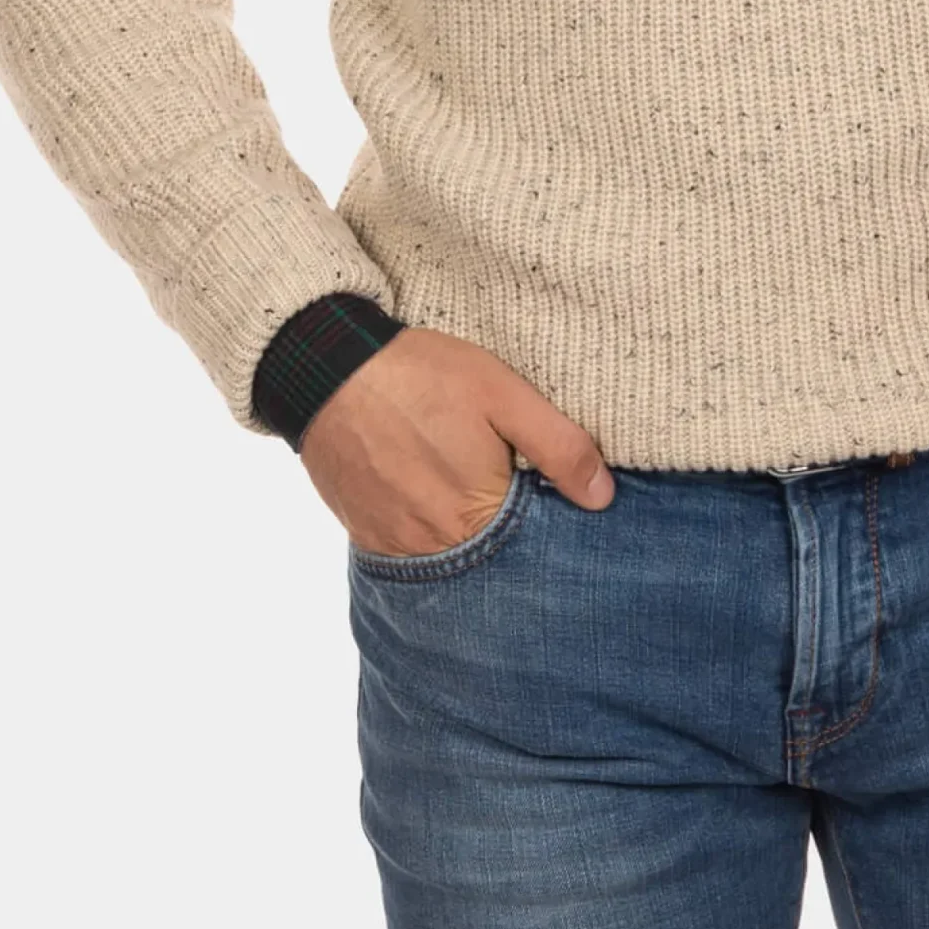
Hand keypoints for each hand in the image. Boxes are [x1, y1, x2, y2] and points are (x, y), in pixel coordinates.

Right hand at [298, 326, 616, 553]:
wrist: (326, 369)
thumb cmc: (421, 375)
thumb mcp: (502, 393)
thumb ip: (558, 445)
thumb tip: (602, 497)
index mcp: (476, 514)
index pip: (532, 546)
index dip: (549, 525)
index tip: (554, 501)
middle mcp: (434, 545)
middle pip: (491, 559)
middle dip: (509, 534)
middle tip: (508, 487)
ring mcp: (396, 547)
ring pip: (451, 558)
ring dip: (469, 535)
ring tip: (471, 489)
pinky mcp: (367, 537)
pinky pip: (412, 551)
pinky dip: (430, 532)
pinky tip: (435, 494)